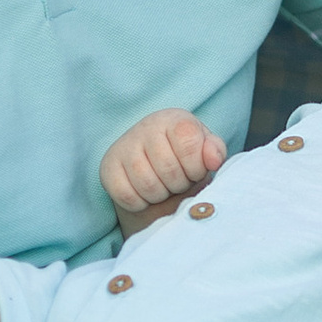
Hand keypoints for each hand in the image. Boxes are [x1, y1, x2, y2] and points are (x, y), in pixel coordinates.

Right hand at [100, 109, 226, 225]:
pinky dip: (140, 203)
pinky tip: (145, 193)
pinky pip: (127, 196)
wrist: (153, 163)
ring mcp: (123, 146)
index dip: (196, 166)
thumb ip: (215, 151)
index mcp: (173, 119)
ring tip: (163, 186)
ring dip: (161, 195)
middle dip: (179, 184)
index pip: (189, 143)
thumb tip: (213, 160)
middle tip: (178, 181)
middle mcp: (146, 127)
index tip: (195, 170)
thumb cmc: (185, 157)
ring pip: (148, 185)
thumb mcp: (205, 150)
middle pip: (169, 169)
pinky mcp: (107, 167)